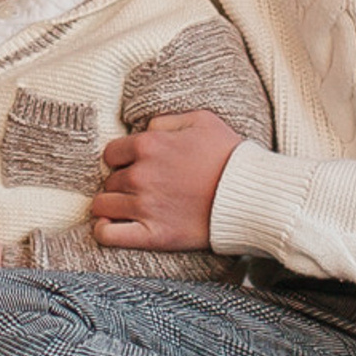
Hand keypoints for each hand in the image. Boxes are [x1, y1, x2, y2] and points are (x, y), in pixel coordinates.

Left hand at [91, 109, 241, 251]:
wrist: (252, 196)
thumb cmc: (230, 156)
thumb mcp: (202, 120)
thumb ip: (166, 121)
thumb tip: (146, 128)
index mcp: (148, 145)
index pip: (111, 153)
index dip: (122, 160)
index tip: (135, 167)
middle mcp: (141, 175)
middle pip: (110, 180)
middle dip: (121, 183)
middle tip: (142, 189)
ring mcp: (145, 206)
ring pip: (103, 205)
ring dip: (112, 205)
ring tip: (127, 208)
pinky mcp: (153, 234)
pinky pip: (108, 234)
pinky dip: (105, 231)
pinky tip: (113, 227)